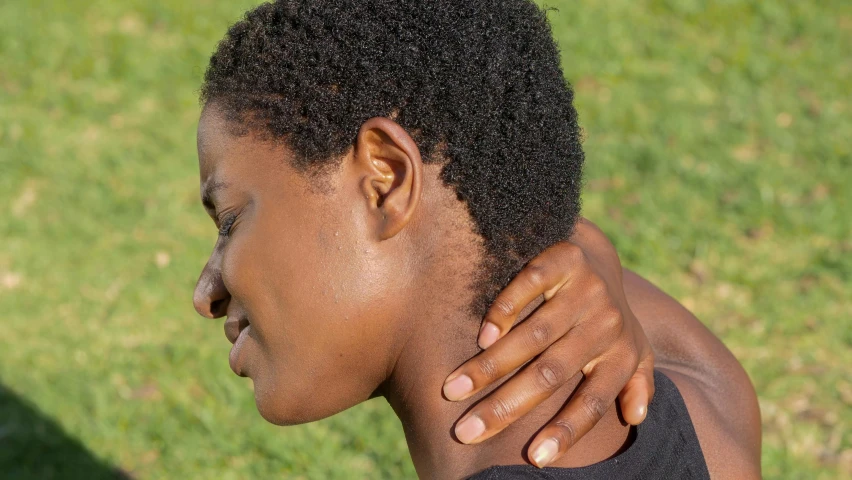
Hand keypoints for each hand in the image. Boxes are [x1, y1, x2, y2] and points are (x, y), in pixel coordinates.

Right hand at [442, 219, 654, 466]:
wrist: (599, 251)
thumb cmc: (605, 314)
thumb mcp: (632, 349)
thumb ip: (634, 382)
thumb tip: (637, 416)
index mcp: (620, 354)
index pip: (593, 401)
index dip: (566, 431)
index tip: (535, 458)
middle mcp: (607, 323)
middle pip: (551, 373)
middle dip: (505, 406)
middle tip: (466, 430)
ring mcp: (587, 288)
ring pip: (534, 334)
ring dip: (490, 365)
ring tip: (453, 389)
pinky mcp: (566, 258)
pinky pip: (532, 284)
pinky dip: (505, 310)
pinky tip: (481, 336)